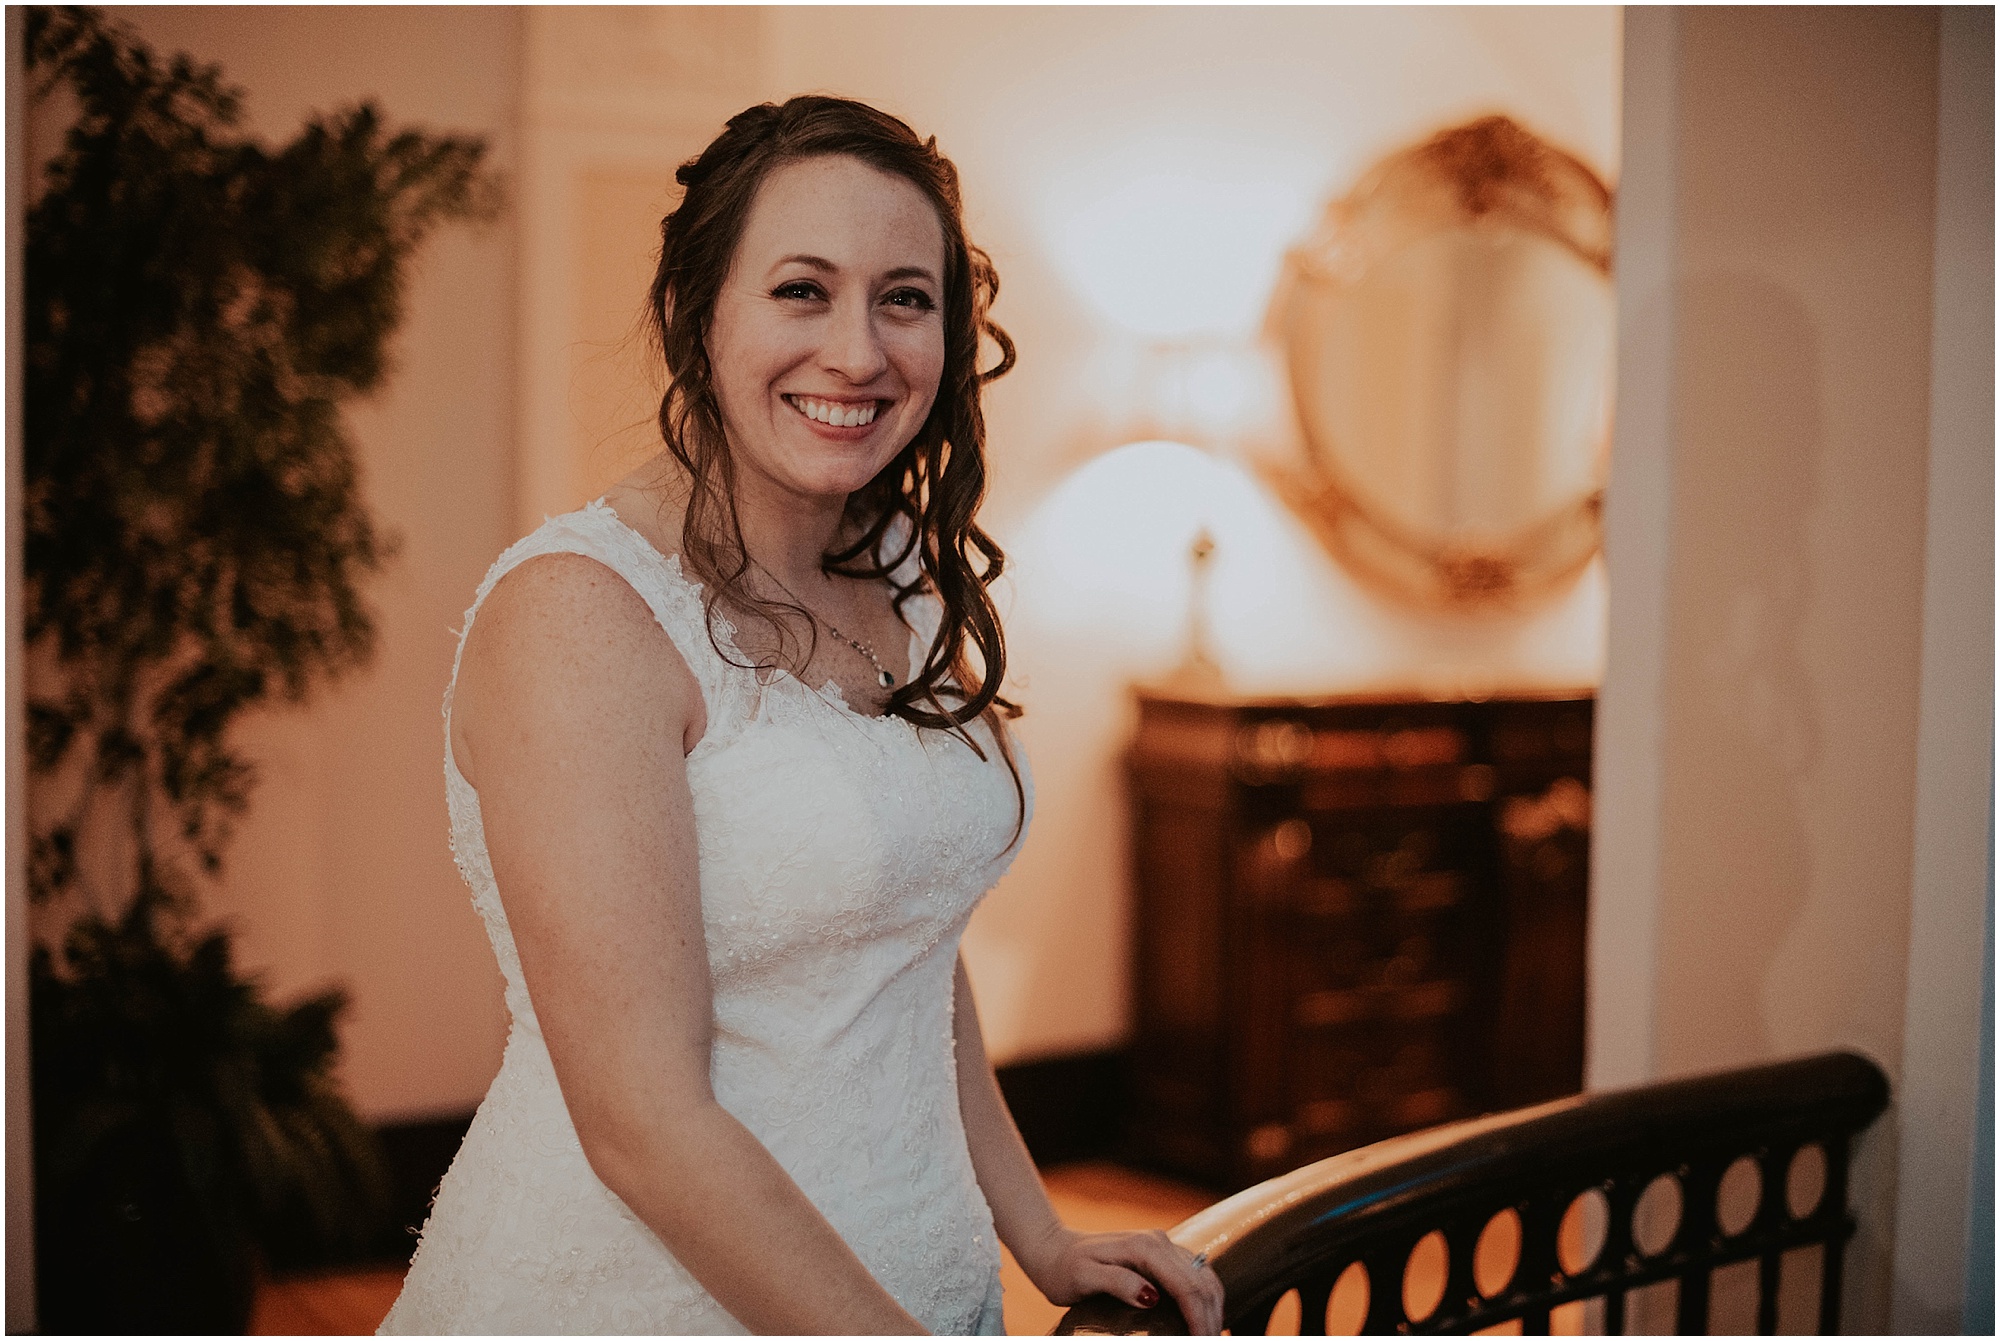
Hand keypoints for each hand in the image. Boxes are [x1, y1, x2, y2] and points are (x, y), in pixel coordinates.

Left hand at [1020, 1225, 1224, 1334]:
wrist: (1052, 1249)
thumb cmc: (1063, 1268)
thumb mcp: (1083, 1277)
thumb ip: (1118, 1282)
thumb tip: (1151, 1296)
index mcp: (1145, 1247)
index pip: (1187, 1285)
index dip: (1199, 1318)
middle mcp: (1159, 1242)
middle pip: (1202, 1282)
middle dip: (1212, 1317)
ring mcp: (1162, 1246)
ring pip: (1204, 1277)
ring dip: (1213, 1307)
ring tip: (1211, 1335)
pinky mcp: (1160, 1255)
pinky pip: (1194, 1275)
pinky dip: (1205, 1297)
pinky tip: (1205, 1317)